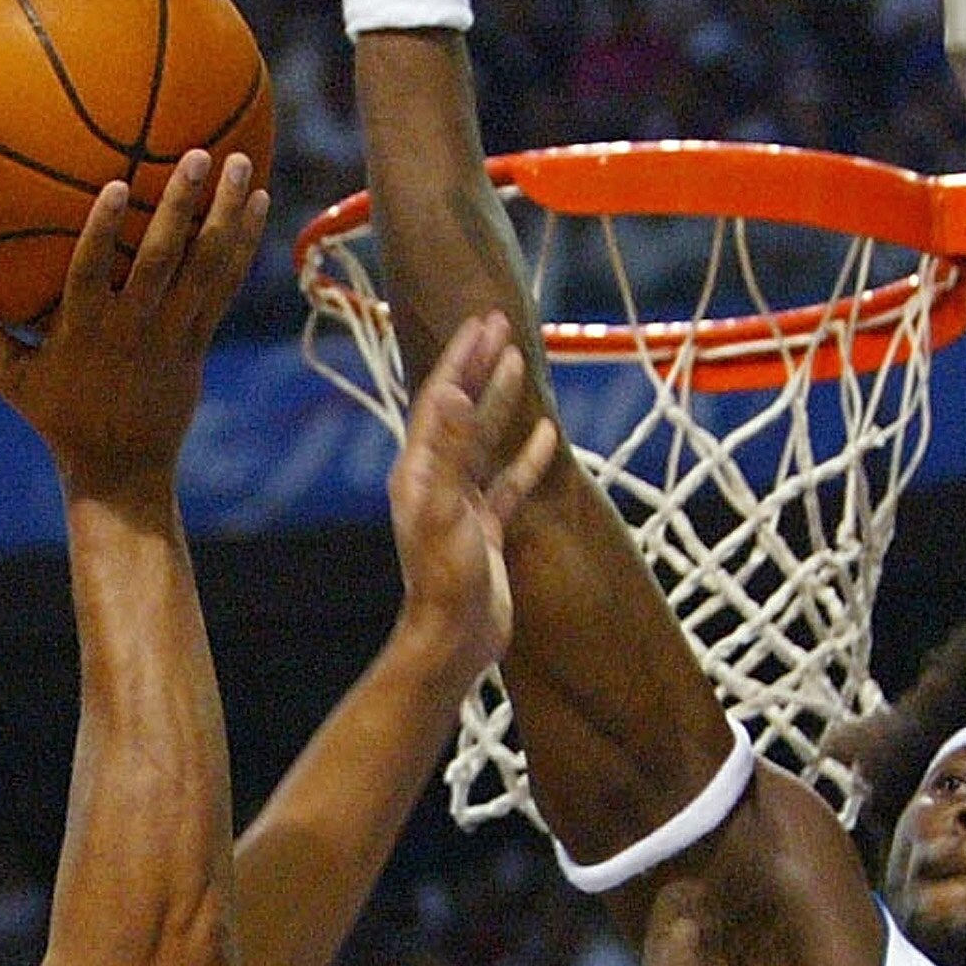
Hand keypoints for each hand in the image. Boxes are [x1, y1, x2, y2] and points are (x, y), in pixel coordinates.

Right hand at [0, 149, 268, 493]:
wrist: (120, 470)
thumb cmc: (57, 416)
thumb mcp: (8, 375)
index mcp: (86, 330)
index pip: (93, 272)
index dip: (104, 231)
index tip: (117, 186)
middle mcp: (134, 327)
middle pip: (163, 261)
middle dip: (182, 206)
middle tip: (200, 153)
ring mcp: (173, 335)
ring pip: (206, 268)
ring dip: (227, 215)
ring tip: (242, 162)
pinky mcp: (198, 342)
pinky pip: (226, 287)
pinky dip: (244, 246)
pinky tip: (260, 202)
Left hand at [386, 311, 555, 683]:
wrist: (453, 641)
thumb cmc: (444, 580)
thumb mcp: (446, 511)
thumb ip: (451, 452)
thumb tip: (455, 394)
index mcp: (420, 470)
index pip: (441, 399)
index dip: (462, 359)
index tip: (484, 323)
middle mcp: (436, 480)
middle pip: (460, 410)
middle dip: (478, 366)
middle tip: (499, 326)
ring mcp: (461, 504)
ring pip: (484, 440)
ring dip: (501, 402)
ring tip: (519, 363)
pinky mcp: (486, 528)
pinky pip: (508, 482)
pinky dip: (525, 456)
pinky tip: (545, 435)